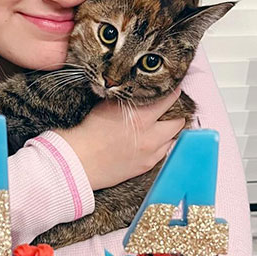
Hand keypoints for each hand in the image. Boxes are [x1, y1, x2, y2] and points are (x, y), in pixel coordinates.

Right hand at [53, 87, 184, 190]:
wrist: (78, 161)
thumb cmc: (87, 131)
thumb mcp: (107, 105)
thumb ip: (128, 98)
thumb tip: (138, 89)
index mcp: (142, 117)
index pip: (169, 99)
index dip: (172, 92)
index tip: (172, 88)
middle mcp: (151, 135)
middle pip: (178, 121)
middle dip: (175, 114)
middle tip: (168, 110)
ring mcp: (150, 153)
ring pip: (173, 139)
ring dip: (169, 132)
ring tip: (160, 126)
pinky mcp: (146, 166)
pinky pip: (163, 153)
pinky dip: (160, 146)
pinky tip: (150, 142)